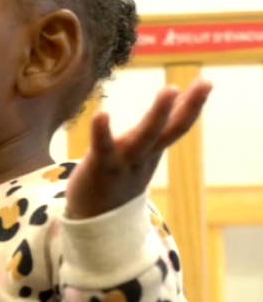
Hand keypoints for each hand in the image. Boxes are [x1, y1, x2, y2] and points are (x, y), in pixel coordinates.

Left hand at [66, 79, 211, 218]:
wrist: (94, 220)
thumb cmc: (116, 178)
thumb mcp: (139, 154)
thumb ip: (150, 133)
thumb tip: (167, 108)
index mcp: (152, 151)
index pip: (176, 126)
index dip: (192, 105)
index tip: (206, 82)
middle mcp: (143, 156)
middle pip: (170, 131)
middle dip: (187, 107)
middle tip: (204, 83)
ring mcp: (125, 162)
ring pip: (145, 138)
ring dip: (158, 115)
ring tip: (170, 89)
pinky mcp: (101, 167)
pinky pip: (103, 148)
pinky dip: (102, 132)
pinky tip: (102, 113)